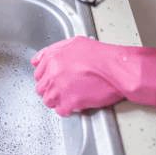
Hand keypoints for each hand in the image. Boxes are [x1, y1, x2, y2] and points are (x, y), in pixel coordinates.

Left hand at [31, 36, 155, 115]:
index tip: (52, 80)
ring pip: (48, 101)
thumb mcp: (76, 43)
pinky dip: (67, 110)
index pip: (37, 72)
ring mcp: (60, 88)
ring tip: (68, 98)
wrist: (118, 68)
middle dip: (51, 89)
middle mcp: (53, 73)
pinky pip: (60, 111)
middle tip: (62, 90)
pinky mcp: (70, 101)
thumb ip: (56, 51)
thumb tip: (42, 59)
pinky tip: (75, 105)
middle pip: (41, 88)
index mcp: (53, 58)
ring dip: (57, 100)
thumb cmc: (103, 55)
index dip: (46, 77)